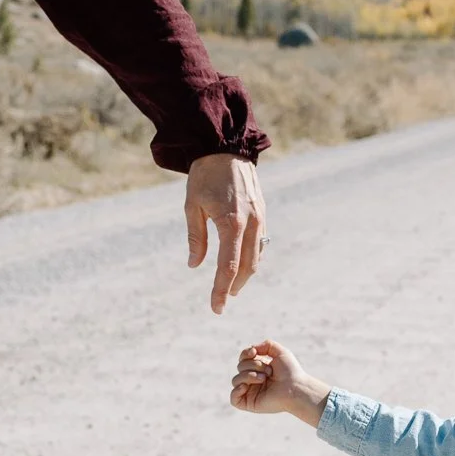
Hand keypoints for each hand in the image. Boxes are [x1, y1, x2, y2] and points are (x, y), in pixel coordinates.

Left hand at [185, 153, 265, 313]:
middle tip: (221, 301)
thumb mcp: (192, 206)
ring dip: (245, 275)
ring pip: (256, 256)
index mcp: (231, 223)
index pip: (228, 267)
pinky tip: (241, 264)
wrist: (225, 148)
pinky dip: (251, 258)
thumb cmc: (204, 176)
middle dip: (234, 286)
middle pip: (247, 267)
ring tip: (231, 287)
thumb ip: (196, 237)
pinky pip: (260, 242)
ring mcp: (260, 218)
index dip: (221, 290)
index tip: (216, 308)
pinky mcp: (262, 212)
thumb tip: (194, 264)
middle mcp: (250, 223)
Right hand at [230, 339, 329, 426]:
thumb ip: (265, 345)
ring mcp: (250, 392)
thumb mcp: (280, 352)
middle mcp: (253, 380)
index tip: (254, 352)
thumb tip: (251, 349)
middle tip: (269, 371)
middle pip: (239, 367)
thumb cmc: (290, 371)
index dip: (245, 354)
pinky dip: (237, 391)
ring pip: (236, 380)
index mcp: (259, 368)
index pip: (243, 359)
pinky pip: (233, 398)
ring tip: (264, 379)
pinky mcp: (249, 403)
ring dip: (248, 375)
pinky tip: (246, 387)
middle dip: (253, 365)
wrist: (295, 388)